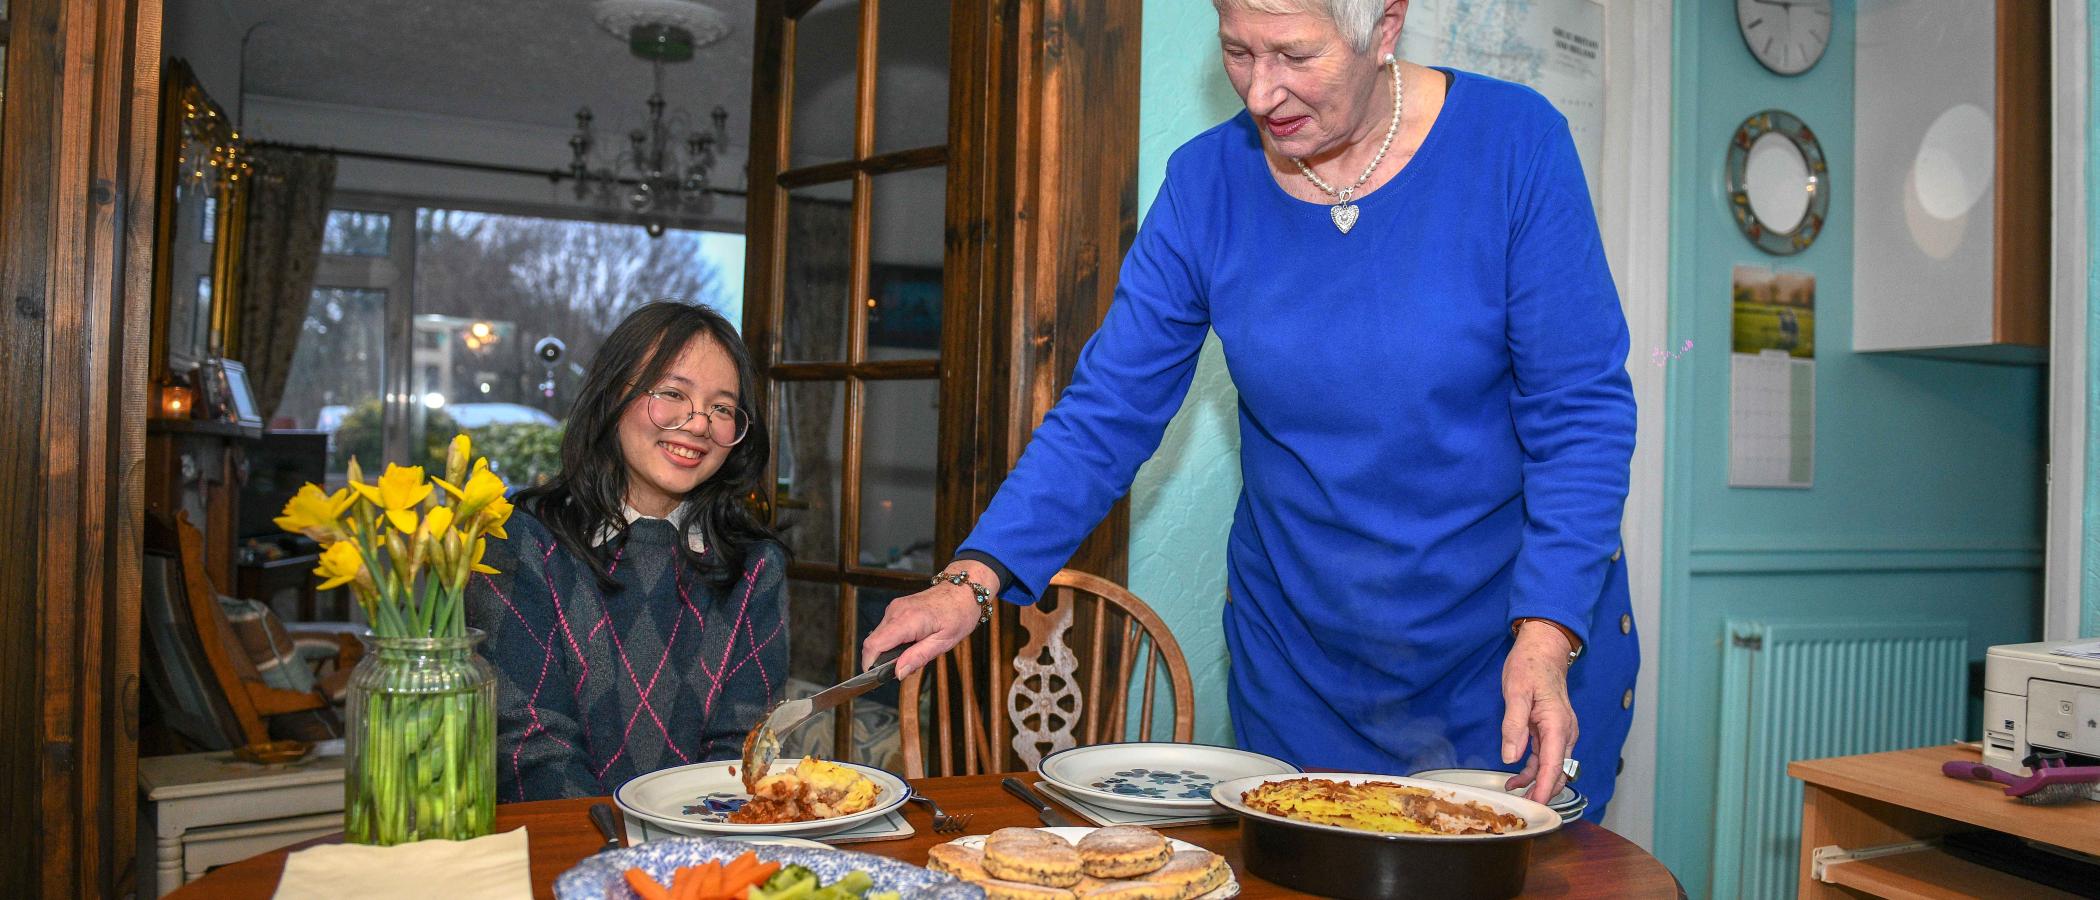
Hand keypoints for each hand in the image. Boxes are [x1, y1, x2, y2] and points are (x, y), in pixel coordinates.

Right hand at [860, 560, 999, 677]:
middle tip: (906, 668)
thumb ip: (918, 657)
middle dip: (883, 661)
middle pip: (873, 643)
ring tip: (914, 654)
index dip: (870, 664)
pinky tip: (912, 644)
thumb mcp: (944, 642)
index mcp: (908, 619)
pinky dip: (893, 642)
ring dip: (890, 652)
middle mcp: (896, 611)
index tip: (877, 677)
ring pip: (879, 638)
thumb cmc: (958, 614)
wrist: (963, 590)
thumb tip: (898, 672)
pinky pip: (886, 630)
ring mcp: (894, 608)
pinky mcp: (896, 609)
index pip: (874, 644)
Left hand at [1500, 620, 1578, 805]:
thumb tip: (1511, 756)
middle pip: (1558, 771)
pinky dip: (1534, 769)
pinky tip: (1517, 776)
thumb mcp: (1515, 692)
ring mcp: (1561, 731)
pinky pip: (1546, 756)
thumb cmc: (1529, 666)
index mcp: (1558, 724)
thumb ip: (1514, 725)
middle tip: (1524, 808)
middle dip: (1544, 792)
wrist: (1543, 648)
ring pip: (1553, 766)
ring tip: (1514, 793)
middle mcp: (1565, 731)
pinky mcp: (1554, 729)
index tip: (1537, 806)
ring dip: (1537, 782)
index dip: (1545, 789)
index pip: (1553, 765)